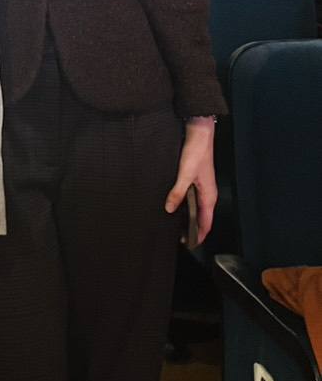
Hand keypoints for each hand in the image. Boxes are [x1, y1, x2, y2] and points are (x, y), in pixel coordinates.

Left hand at [165, 118, 216, 243]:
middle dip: (194, 229)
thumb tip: (170, 209)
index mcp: (209, 196)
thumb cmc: (196, 153)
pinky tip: (177, 206)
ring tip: (177, 225)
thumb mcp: (184, 174)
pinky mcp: (197, 181)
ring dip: (190, 218)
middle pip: (203, 218)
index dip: (199, 236)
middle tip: (180, 238)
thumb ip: (177, 192)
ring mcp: (204, 187)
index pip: (206, 223)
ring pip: (198, 208)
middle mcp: (208, 194)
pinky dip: (188, 206)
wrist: (200, 134)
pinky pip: (194, 199)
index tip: (190, 245)